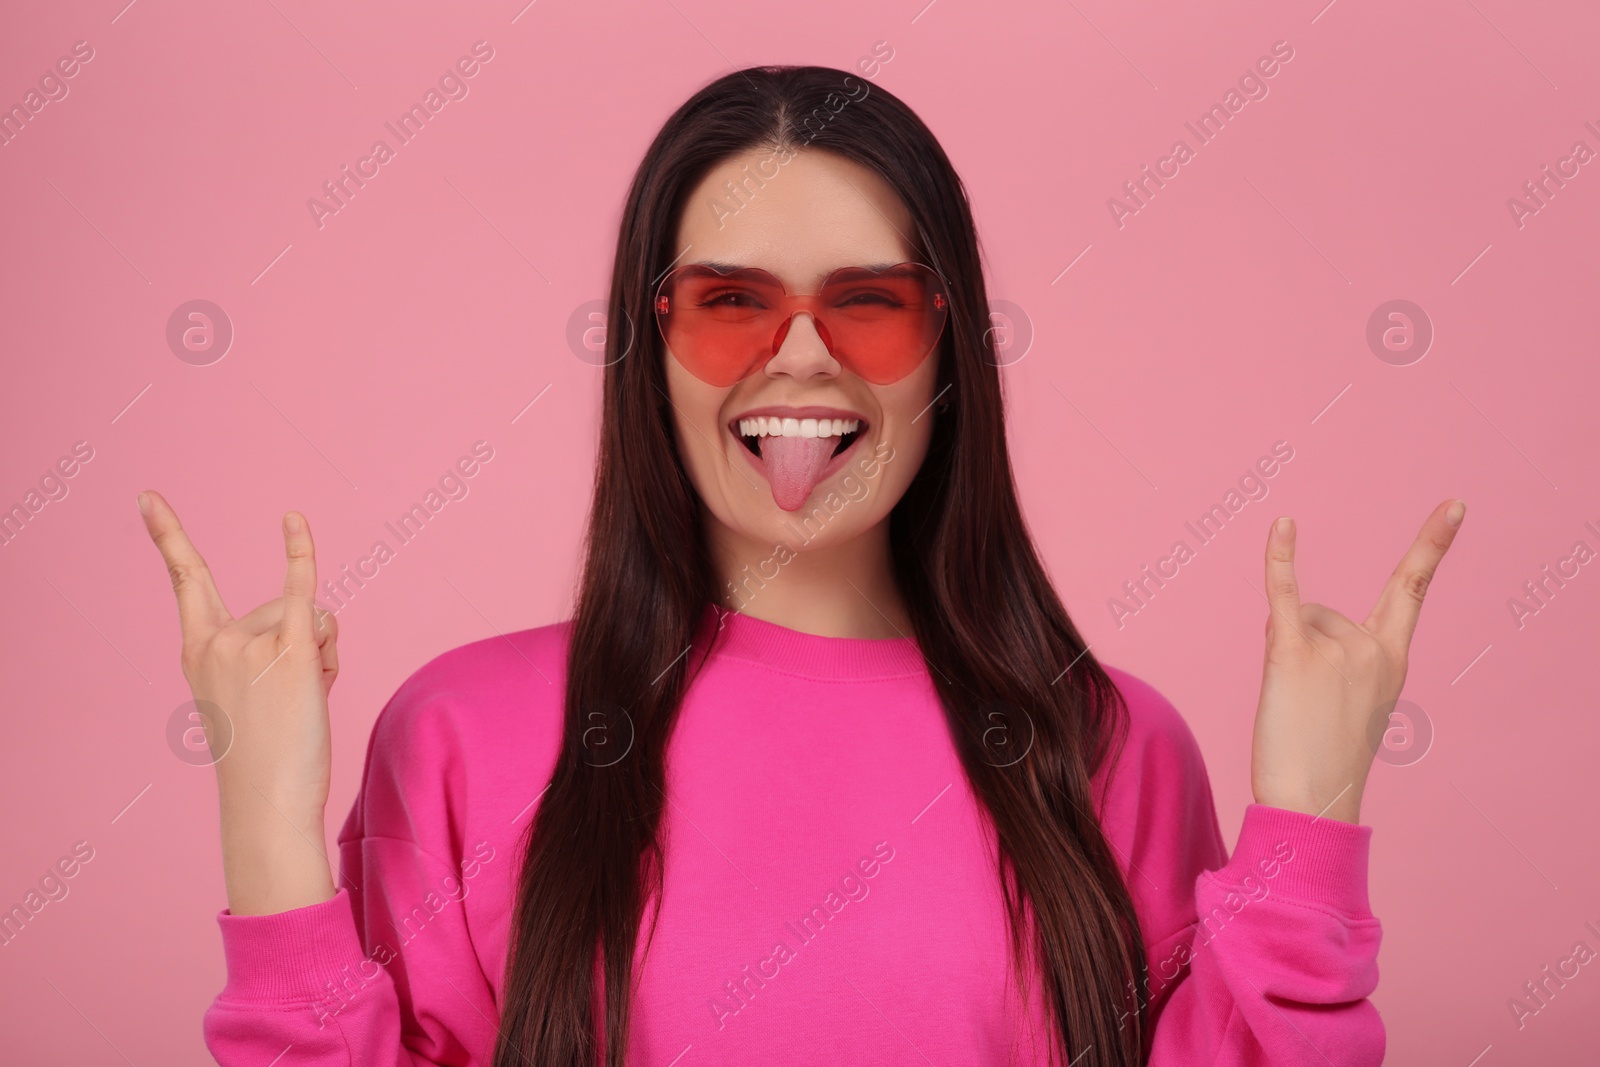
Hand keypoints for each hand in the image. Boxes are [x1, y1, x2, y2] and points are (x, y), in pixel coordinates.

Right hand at [139, 490, 339, 913]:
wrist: (267, 802)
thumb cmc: (268, 755)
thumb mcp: (260, 691)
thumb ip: (283, 642)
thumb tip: (319, 615)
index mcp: (197, 650)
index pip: (185, 580)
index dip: (169, 535)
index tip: (148, 497)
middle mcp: (216, 640)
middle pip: (281, 606)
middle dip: (301, 644)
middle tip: (286, 702)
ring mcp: (248, 643)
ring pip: (313, 615)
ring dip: (324, 653)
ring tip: (303, 701)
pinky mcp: (287, 651)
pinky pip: (301, 592)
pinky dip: (300, 554)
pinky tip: (292, 521)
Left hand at [1250, 498, 1464, 824]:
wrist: (1310, 804)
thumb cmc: (1321, 760)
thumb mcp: (1342, 700)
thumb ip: (1328, 650)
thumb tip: (1290, 615)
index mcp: (1392, 659)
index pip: (1412, 588)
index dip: (1432, 543)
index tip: (1455, 505)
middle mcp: (1372, 648)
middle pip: (1319, 614)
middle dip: (1300, 646)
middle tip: (1307, 707)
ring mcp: (1337, 649)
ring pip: (1290, 621)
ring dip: (1279, 653)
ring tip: (1289, 704)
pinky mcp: (1294, 654)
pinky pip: (1284, 594)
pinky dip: (1281, 559)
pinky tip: (1285, 524)